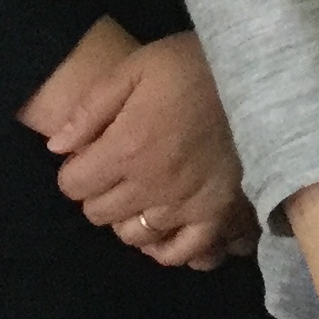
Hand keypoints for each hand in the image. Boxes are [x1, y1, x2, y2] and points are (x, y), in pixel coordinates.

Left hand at [43, 33, 250, 268]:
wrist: (261, 75)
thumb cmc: (195, 65)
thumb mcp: (138, 66)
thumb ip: (92, 107)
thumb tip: (57, 147)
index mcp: (126, 148)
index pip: (73, 185)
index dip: (77, 168)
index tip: (94, 152)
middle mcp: (151, 186)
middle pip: (99, 214)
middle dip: (99, 191)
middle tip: (119, 168)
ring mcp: (186, 205)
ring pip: (135, 236)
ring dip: (130, 217)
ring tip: (144, 192)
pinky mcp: (218, 215)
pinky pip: (182, 252)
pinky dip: (167, 246)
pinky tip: (166, 226)